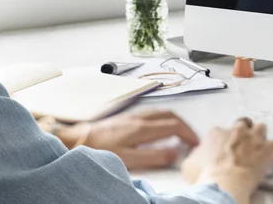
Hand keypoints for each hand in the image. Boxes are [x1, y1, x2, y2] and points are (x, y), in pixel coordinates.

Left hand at [67, 110, 198, 169]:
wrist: (77, 139)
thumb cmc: (99, 150)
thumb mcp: (127, 159)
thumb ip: (153, 156)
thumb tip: (174, 152)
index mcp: (143, 127)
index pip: (175, 126)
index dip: (188, 134)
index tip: (195, 144)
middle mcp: (141, 118)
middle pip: (172, 116)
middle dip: (186, 126)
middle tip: (192, 138)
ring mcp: (134, 115)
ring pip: (163, 112)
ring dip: (176, 121)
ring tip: (181, 133)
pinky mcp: (128, 116)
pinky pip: (154, 113)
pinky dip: (165, 118)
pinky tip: (161, 127)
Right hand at [181, 118, 272, 203]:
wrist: (223, 185)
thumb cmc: (204, 176)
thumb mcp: (189, 164)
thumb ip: (195, 154)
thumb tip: (197, 153)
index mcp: (217, 132)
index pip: (221, 131)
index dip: (224, 141)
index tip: (224, 151)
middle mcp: (236, 129)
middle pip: (243, 124)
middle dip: (243, 133)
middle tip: (242, 148)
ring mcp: (254, 137)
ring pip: (261, 127)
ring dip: (260, 136)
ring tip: (258, 148)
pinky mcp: (267, 148)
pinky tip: (272, 157)